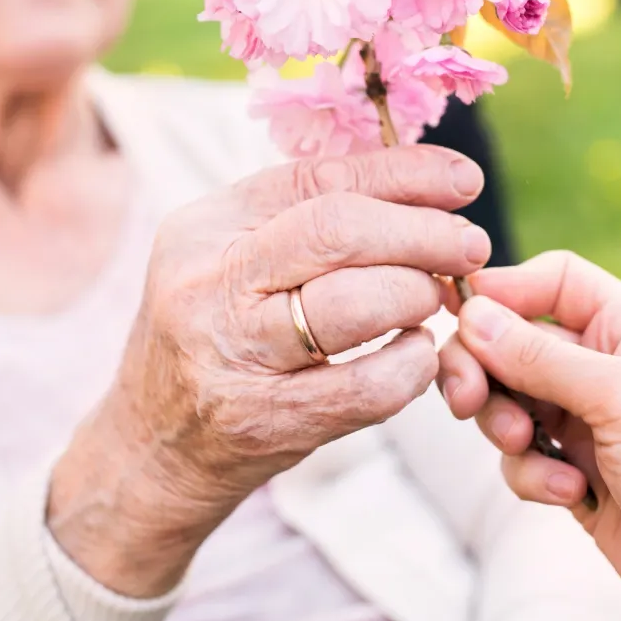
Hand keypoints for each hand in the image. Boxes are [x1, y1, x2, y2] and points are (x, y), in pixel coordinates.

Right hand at [49, 145, 488, 595]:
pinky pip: (367, 386)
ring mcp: (232, 355)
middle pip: (338, 230)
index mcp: (204, 227)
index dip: (402, 172)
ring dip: (418, 294)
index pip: (316, 177)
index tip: (463, 180)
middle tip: (469, 245)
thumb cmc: (212, 339)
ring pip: (354, 302)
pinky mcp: (263, 421)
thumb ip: (305, 220)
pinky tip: (416, 355)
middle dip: (424, 232)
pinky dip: (412, 365)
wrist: (151, 448)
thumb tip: (419, 185)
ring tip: (435, 299)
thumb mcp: (232, 262)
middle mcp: (208, 282)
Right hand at [438, 251, 620, 620]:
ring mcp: (584, 422)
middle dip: (483, 367)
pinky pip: (519, 458)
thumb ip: (541, 357)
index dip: (505, 289)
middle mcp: (601, 369)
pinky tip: (571, 494)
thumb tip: (474, 315)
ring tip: (526, 447)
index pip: (553, 282)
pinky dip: (532, 475)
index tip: (461, 311)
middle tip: (467, 397)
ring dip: (503, 425)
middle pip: (511, 341)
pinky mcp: (572, 473)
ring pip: (505, 401)